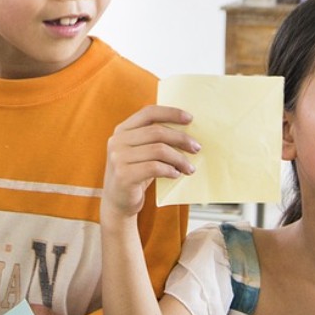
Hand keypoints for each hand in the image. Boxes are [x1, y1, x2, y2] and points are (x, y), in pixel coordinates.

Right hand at [101, 105, 197, 221]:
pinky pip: (155, 167)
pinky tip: (176, 174)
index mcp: (122, 130)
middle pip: (157, 131)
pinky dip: (170, 170)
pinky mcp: (123, 175)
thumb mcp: (141, 153)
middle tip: (196, 148)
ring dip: (179, 158)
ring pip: (158, 150)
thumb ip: (154, 140)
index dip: (171, 113)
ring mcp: (118, 158)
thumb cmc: (135, 174)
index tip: (190, 119)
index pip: (149, 113)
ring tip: (189, 167)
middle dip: (181, 139)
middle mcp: (117, 141)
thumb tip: (187, 133)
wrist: (117, 202)